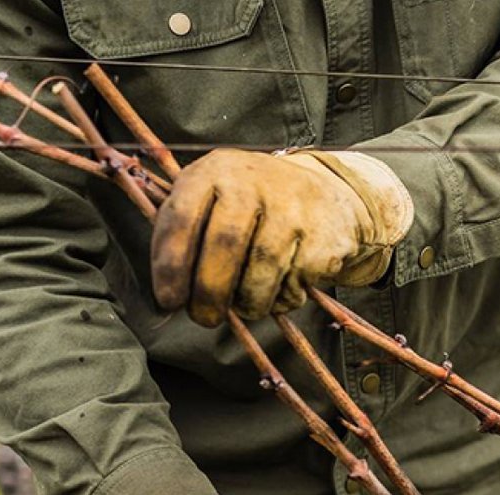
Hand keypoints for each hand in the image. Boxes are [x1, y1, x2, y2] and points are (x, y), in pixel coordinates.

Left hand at [150, 149, 412, 326]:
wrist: (331, 195)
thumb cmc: (257, 205)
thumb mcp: (217, 195)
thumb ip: (188, 229)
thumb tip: (169, 292)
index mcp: (216, 170)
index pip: (182, 217)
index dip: (170, 265)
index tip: (168, 301)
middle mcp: (255, 183)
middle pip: (224, 246)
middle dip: (209, 293)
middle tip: (204, 318)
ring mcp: (293, 210)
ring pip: (261, 272)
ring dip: (248, 303)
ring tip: (245, 308)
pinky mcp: (322, 239)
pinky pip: (293, 284)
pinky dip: (282, 299)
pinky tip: (282, 289)